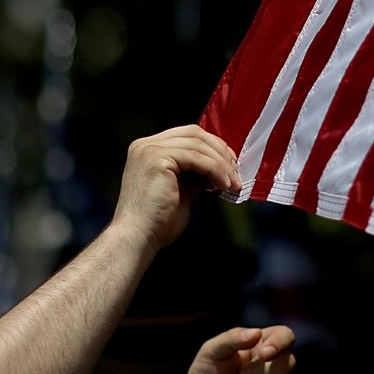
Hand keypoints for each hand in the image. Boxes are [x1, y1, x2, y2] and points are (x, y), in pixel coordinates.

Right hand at [113, 126, 238, 250]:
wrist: (137, 239)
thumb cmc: (158, 222)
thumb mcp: (181, 189)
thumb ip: (195, 174)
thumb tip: (219, 168)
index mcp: (148, 149)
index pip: (188, 135)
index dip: (213, 146)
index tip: (230, 164)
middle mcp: (146, 145)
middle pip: (195, 134)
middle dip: (220, 152)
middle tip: (236, 172)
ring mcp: (149, 150)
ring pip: (198, 145)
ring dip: (221, 164)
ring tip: (233, 183)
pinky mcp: (157, 159)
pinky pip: (196, 158)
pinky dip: (215, 170)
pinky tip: (223, 185)